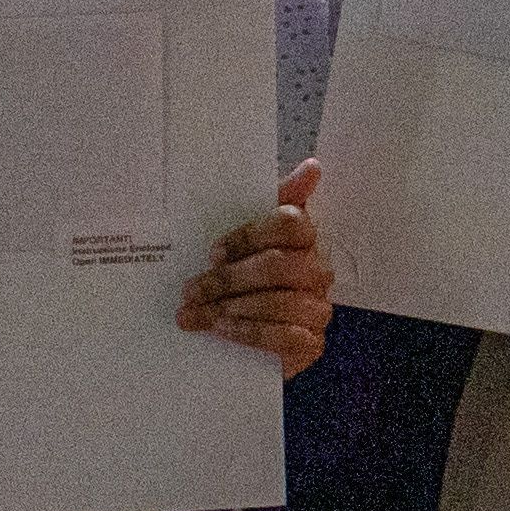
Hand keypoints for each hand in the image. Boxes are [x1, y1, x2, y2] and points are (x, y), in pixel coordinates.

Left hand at [181, 160, 332, 375]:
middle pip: (279, 265)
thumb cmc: (245, 282)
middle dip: (228, 279)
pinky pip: (288, 337)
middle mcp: (317, 271)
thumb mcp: (248, 241)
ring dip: (232, 308)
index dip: (249, 236)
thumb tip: (313, 166)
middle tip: (190, 290)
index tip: (212, 253)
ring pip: (283, 302)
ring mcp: (318, 308)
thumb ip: (274, 199)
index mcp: (304, 238)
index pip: (290, 223)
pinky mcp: (312, 344)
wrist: (245, 342)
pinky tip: (223, 331)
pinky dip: (252, 333)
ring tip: (196, 314)